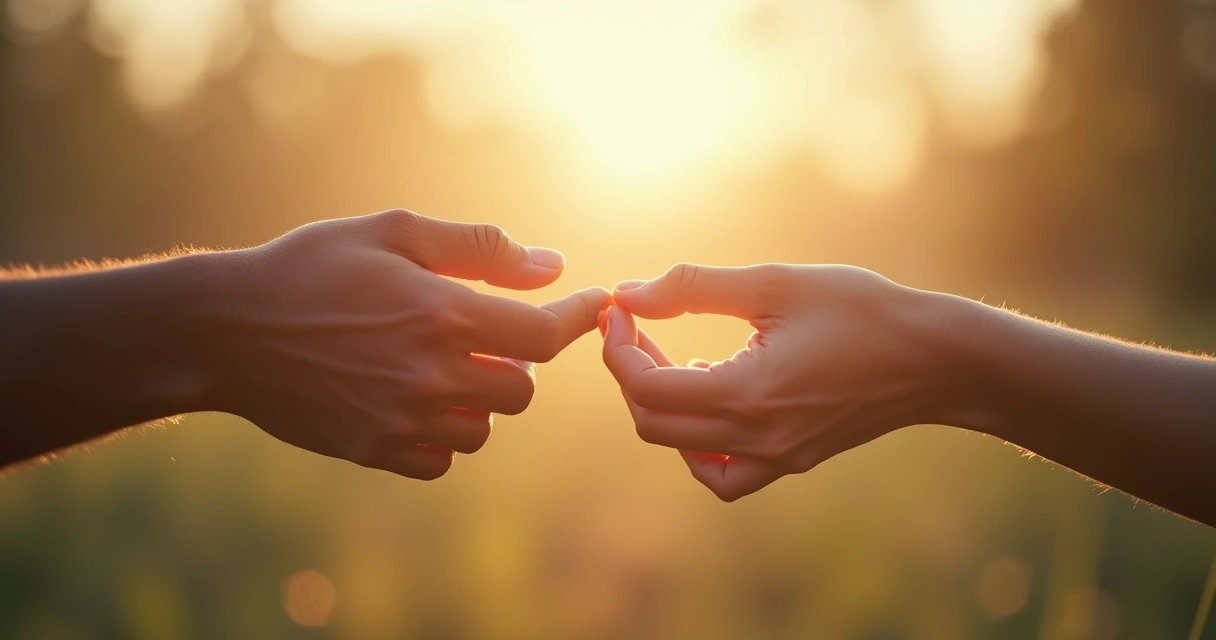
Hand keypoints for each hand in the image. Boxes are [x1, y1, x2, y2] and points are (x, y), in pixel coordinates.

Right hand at [207, 209, 608, 479]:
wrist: (227, 328)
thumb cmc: (312, 266)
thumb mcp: (392, 231)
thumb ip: (478, 247)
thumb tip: (551, 266)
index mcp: (440, 313)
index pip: (543, 336)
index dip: (576, 320)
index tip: (594, 306)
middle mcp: (428, 372)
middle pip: (522, 390)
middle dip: (517, 363)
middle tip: (488, 338)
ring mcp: (400, 418)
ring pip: (485, 428)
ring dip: (482, 401)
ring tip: (446, 369)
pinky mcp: (373, 450)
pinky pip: (442, 459)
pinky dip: (445, 436)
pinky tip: (421, 402)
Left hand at [602, 263, 956, 500]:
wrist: (938, 360)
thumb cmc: (864, 311)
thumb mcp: (776, 284)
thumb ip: (695, 288)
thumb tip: (628, 292)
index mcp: (748, 394)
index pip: (645, 387)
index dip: (618, 345)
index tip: (621, 306)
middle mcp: (757, 439)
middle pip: (652, 423)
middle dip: (630, 371)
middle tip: (640, 325)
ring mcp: (775, 458)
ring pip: (682, 452)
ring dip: (660, 406)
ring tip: (674, 358)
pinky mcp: (791, 461)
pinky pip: (724, 476)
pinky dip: (698, 446)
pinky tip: (711, 398)